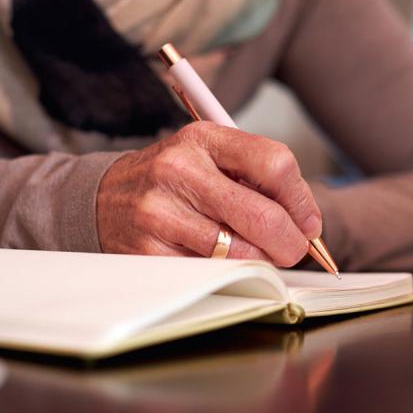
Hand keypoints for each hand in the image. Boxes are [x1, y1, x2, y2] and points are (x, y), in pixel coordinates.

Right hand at [96, 121, 322, 266]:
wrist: (104, 198)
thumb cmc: (171, 179)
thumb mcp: (209, 156)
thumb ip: (257, 176)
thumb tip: (306, 223)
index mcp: (203, 138)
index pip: (276, 164)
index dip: (302, 201)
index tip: (308, 222)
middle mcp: (179, 170)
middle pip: (264, 215)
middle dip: (291, 242)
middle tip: (294, 250)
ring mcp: (160, 212)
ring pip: (241, 252)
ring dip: (260, 261)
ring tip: (254, 253)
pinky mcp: (149, 251)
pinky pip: (212, 273)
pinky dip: (228, 273)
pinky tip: (220, 261)